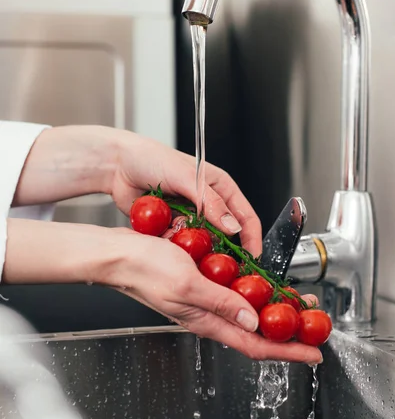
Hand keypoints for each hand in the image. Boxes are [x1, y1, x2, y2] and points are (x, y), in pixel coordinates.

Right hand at [98, 227, 321, 363]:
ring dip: (275, 311)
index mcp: (206, 321)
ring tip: (297, 304)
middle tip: (314, 324)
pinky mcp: (201, 286)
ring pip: (248, 314)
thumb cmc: (144, 268)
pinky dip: (255, 294)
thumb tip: (252, 319)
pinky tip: (263, 284)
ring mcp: (205, 302)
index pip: (255, 344)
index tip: (314, 352)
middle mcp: (208, 315)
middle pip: (257, 332)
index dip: (288, 351)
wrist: (119, 256)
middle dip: (289, 331)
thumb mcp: (186, 284)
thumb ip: (220, 302)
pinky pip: (235, 296)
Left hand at [111, 132, 261, 256]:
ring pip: (200, 241)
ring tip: (176, 233)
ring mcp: (189, 216)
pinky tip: (162, 232)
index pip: (245, 217)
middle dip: (218, 247)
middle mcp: (207, 204)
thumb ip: (211, 202)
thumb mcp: (187, 177)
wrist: (118, 166)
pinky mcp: (171, 226)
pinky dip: (173, 242)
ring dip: (191, 243)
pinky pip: (179, 243)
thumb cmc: (152, 159)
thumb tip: (233, 227)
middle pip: (224, 235)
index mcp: (220, 187)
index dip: (251, 239)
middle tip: (213, 259)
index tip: (251, 259)